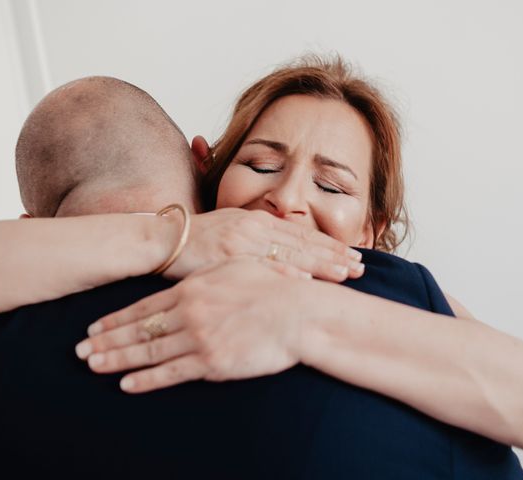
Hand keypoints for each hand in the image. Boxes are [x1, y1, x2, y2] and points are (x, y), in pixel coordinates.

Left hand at [75, 258, 312, 392]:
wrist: (298, 312)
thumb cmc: (272, 287)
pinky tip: (126, 384)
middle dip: (106, 340)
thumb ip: (206, 278)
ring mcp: (198, 339)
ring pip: (148, 352)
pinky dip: (146, 380)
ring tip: (93, 365)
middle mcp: (188, 313)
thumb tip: (189, 283)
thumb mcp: (235, 269)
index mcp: (192, 290)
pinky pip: (171, 373)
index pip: (144, 307)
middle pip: (138, 329)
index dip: (116, 319)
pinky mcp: (212, 363)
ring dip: (117, 359)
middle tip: (80, 349)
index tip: (95, 327)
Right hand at [163, 208, 363, 281]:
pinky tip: (305, 283)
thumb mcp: (232, 232)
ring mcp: (242, 241)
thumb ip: (258, 239)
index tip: (353, 254)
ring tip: (346, 274)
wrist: (162, 240)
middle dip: (334, 255)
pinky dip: (284, 275)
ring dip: (320, 265)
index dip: (329, 245)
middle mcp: (254, 227)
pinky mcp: (227, 256)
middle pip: (303, 243)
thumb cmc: (197, 240)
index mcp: (257, 221)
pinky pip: (261, 267)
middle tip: (361, 267)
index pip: (302, 234)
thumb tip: (285, 253)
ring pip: (290, 254)